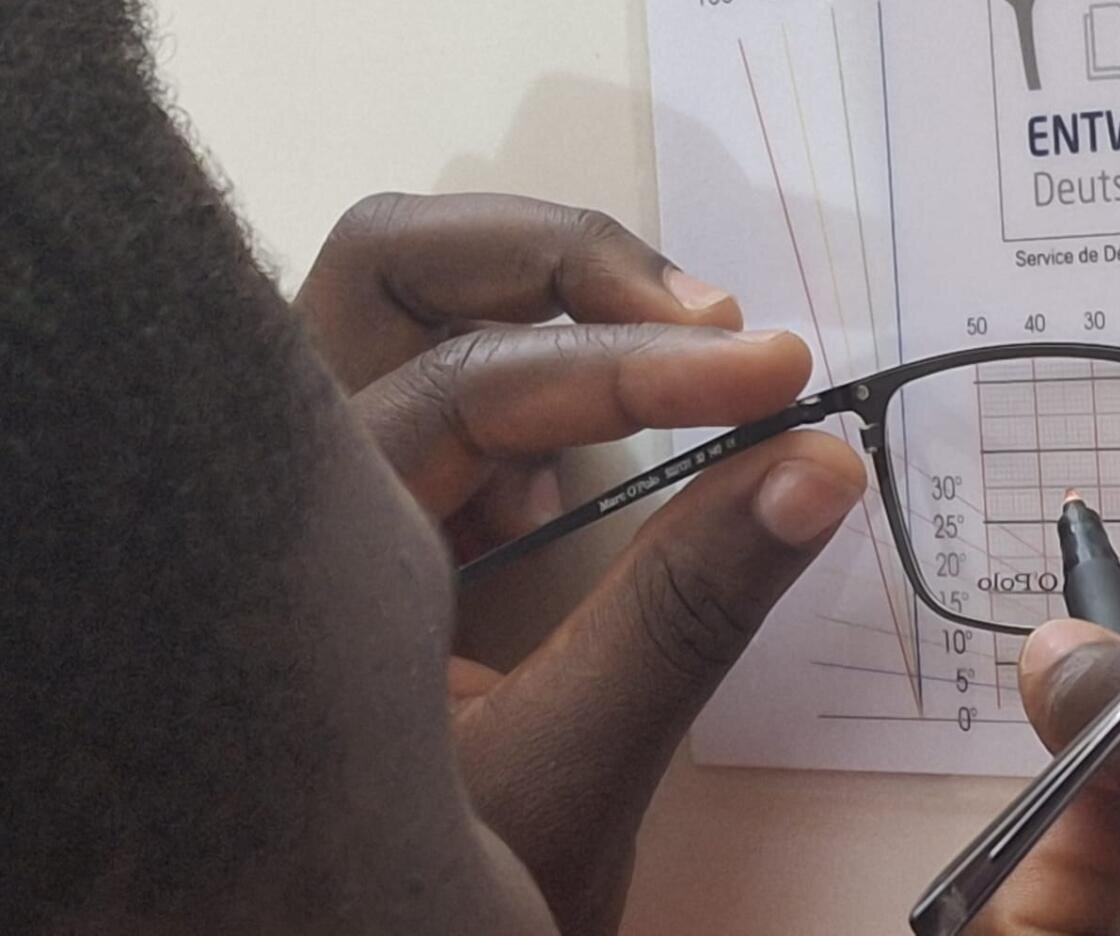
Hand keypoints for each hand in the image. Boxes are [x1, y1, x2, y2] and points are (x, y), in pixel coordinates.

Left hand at [296, 193, 866, 934]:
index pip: (475, 384)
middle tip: (710, 317)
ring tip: (688, 356)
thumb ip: (683, 614)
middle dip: (560, 265)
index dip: (641, 366)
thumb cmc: (399, 894)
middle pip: (393, 269)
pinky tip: (626, 442)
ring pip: (412, 307)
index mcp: (302, 547)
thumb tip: (812, 467)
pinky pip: (447, 384)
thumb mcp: (567, 771)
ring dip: (552, 301)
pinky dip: (548, 373)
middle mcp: (289, 485)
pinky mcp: (380, 511)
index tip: (776, 377)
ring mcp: (329, 490)